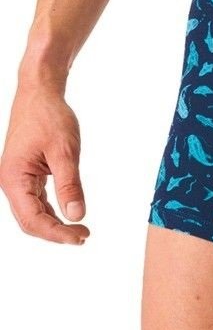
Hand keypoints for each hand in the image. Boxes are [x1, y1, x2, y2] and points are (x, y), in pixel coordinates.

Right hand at [0, 85, 89, 243]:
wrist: (40, 93)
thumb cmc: (49, 117)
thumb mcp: (64, 151)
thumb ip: (69, 184)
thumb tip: (76, 215)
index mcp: (14, 179)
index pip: (33, 219)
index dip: (56, 233)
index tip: (80, 236)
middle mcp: (11, 182)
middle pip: (30, 220)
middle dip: (56, 232)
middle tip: (83, 236)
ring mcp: (17, 178)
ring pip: (33, 211)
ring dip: (55, 223)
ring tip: (80, 229)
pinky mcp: (26, 173)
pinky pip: (36, 199)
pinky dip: (52, 209)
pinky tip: (68, 213)